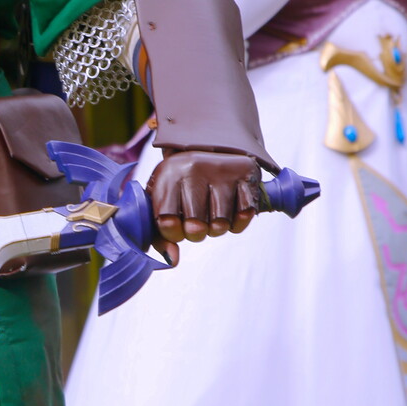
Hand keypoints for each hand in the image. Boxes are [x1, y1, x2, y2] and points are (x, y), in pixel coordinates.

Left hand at [148, 149, 263, 246]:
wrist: (210, 145)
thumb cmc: (180, 183)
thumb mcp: (162, 200)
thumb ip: (160, 235)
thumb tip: (173, 260)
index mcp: (167, 174)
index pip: (168, 223)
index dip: (173, 233)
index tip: (176, 225)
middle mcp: (194, 168)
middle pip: (196, 229)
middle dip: (196, 233)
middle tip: (196, 220)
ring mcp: (222, 170)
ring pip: (221, 225)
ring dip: (217, 228)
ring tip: (212, 214)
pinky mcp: (246, 173)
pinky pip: (245, 215)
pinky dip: (238, 222)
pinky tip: (230, 210)